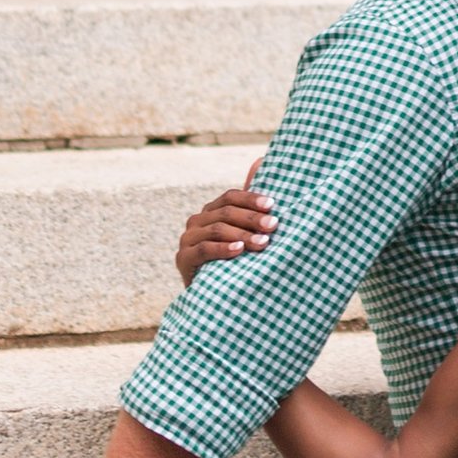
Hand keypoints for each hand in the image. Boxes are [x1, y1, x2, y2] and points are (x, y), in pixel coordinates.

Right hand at [176, 157, 273, 285]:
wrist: (213, 297)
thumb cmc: (234, 260)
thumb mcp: (245, 233)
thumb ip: (250, 203)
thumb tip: (260, 160)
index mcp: (211, 211)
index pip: (230, 197)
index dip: (251, 198)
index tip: (273, 205)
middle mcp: (197, 221)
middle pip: (225, 212)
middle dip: (252, 218)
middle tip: (274, 225)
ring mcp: (187, 239)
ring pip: (216, 229)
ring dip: (242, 235)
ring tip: (263, 243)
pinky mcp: (183, 259)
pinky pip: (203, 249)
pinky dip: (223, 249)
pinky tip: (239, 250)